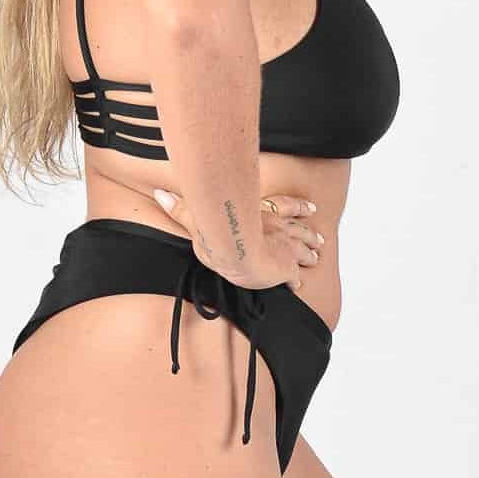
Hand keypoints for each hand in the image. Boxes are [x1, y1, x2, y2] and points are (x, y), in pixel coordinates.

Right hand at [152, 189, 324, 291]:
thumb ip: (180, 208)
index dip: (298, 207)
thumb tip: (159, 193)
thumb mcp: (198, 217)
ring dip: (310, 252)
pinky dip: (296, 280)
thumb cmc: (220, 231)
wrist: (238, 249)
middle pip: (300, 229)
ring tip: (317, 255)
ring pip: (304, 249)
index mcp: (261, 214)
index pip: (286, 206)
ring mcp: (284, 248)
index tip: (310, 207)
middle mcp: (277, 228)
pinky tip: (299, 285)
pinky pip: (294, 277)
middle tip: (320, 237)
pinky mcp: (285, 269)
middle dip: (309, 233)